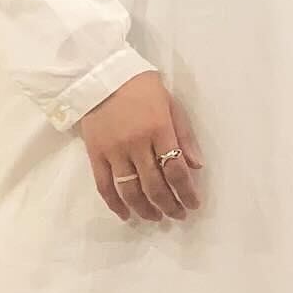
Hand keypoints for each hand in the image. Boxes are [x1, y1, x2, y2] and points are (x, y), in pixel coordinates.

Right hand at [79, 71, 203, 221]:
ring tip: (156, 218)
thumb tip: (197, 166)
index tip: (194, 205)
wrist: (102, 74)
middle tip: (178, 215)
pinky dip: (115, 204)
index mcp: (159, 129)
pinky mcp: (95, 154)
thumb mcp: (171, 105)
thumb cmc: (142, 88)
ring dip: (145, 209)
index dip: (187, 192)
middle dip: (170, 205)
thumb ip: (185, 136)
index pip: (176, 170)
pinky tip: (126, 214)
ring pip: (130, 190)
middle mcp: (136, 144)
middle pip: (155, 185)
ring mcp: (114, 151)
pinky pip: (104, 186)